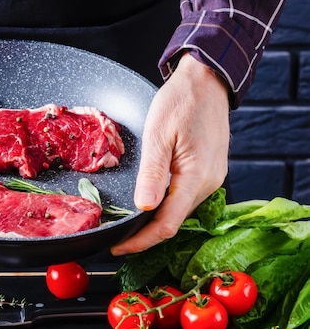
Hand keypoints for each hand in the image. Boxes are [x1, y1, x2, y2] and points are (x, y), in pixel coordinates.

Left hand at [111, 53, 229, 254]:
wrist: (206, 81)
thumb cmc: (181, 101)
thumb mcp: (158, 135)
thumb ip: (152, 173)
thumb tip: (144, 207)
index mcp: (196, 176)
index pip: (167, 224)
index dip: (141, 241)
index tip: (118, 247)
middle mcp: (208, 183)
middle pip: (173, 222)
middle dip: (145, 234)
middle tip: (118, 237)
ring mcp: (211, 178)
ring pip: (179, 211)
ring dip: (154, 221)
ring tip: (128, 224)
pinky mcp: (209, 172)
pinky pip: (184, 197)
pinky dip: (165, 205)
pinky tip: (149, 203)